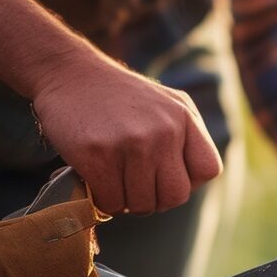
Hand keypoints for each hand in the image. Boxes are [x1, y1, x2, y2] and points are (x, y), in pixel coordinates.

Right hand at [31, 58, 221, 214]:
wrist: (68, 72)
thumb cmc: (119, 97)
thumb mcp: (166, 104)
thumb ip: (186, 138)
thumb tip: (190, 183)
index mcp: (184, 118)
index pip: (208, 169)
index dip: (188, 181)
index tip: (165, 174)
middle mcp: (164, 131)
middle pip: (176, 196)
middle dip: (156, 199)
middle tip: (136, 186)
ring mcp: (132, 143)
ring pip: (143, 204)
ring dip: (127, 201)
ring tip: (114, 179)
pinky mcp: (97, 154)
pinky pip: (111, 201)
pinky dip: (103, 199)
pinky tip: (96, 180)